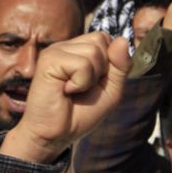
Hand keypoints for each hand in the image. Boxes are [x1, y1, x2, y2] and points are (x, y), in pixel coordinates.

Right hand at [0, 33, 131, 163]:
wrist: (55, 134)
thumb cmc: (79, 114)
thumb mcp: (110, 90)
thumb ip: (120, 66)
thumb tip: (123, 40)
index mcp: (76, 50)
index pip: (105, 38)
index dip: (109, 62)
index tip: (93, 83)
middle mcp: (65, 47)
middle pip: (101, 40)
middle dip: (101, 69)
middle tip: (81, 87)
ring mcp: (55, 51)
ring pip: (94, 51)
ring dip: (90, 78)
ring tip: (72, 90)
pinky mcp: (48, 60)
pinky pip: (81, 64)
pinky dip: (80, 83)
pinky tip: (65, 90)